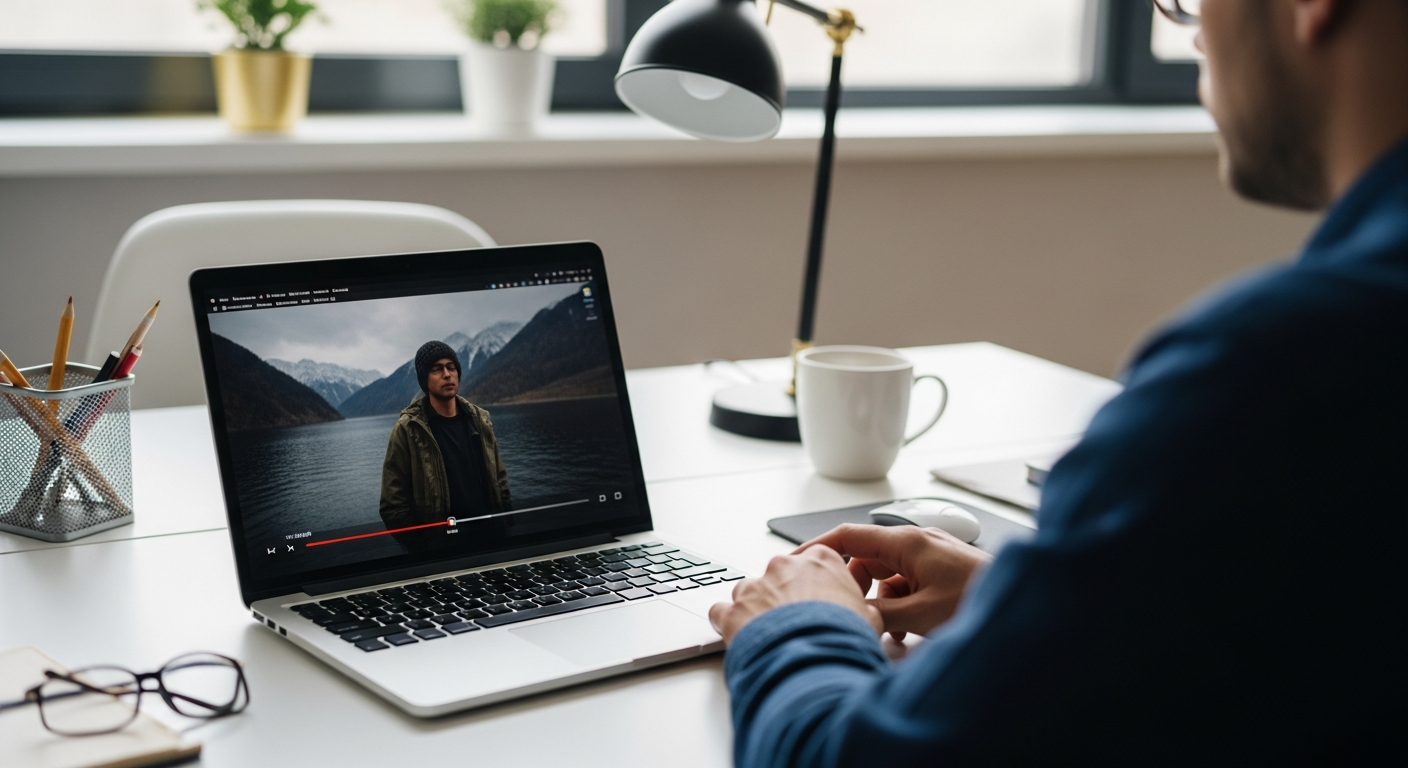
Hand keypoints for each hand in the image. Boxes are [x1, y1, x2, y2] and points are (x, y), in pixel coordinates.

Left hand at [709, 545, 882, 644]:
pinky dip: (728, 625)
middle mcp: (783, 566)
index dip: (814, 586)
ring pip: (749, 594)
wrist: (814, 661)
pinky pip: (722, 613)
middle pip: (779, 577)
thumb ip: (860, 608)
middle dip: (783, 599)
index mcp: (819, 560)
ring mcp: (754, 587)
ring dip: (756, 612)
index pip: (813, 564)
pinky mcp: (731, 611)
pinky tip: (742, 641)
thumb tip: (863, 616)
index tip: (816, 602)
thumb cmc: (844, 638)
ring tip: (770, 639)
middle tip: (795, 626)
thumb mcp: (869, 619)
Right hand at [805, 523, 993, 640]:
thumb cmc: (981, 600)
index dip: (817, 548)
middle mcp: (917, 544)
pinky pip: (906, 585)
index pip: (849, 535)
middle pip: (865, 558)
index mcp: (908, 542)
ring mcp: (929, 557)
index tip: (794, 560)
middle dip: (853, 586)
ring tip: (886, 629)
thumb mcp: (921, 613)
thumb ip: (881, 612)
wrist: (1027, 606)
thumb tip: (856, 616)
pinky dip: (899, 605)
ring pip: (885, 576)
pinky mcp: (940, 573)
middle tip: (846, 611)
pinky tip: (906, 630)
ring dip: (880, 601)